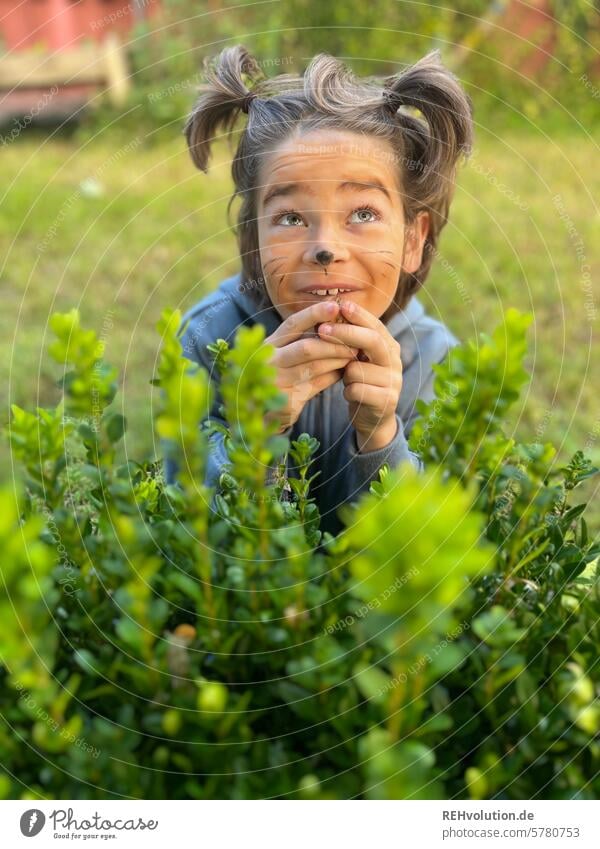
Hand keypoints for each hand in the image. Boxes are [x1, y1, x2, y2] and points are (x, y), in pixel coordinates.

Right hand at [263, 300, 358, 432]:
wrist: (261, 409)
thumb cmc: (279, 374)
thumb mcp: (284, 354)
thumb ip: (303, 340)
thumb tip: (334, 320)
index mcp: (270, 344)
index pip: (293, 324)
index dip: (314, 313)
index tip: (336, 306)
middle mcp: (270, 361)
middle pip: (307, 347)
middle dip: (334, 343)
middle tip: (355, 341)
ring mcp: (277, 382)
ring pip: (314, 367)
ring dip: (337, 360)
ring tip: (353, 355)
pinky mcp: (286, 401)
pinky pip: (317, 386)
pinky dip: (332, 377)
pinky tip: (343, 372)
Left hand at [317, 299, 402, 451]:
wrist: (373, 418)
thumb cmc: (361, 381)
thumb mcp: (357, 358)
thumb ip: (351, 341)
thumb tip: (330, 314)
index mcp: (388, 346)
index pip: (375, 325)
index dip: (358, 315)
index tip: (339, 305)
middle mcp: (395, 360)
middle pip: (371, 340)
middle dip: (345, 333)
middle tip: (322, 330)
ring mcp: (394, 381)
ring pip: (357, 369)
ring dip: (344, 375)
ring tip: (347, 380)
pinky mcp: (387, 400)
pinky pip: (356, 390)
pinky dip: (348, 392)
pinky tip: (351, 395)